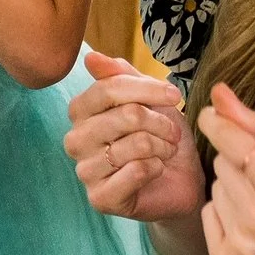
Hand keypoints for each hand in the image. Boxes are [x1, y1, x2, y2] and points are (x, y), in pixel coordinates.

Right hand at [66, 51, 204, 220]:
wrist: (179, 181)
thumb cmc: (160, 136)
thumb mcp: (148, 99)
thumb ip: (121, 76)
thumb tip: (91, 57)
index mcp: (81, 111)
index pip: (109, 88)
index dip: (147, 89)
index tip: (175, 95)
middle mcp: (75, 140)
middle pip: (126, 115)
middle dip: (160, 122)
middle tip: (171, 133)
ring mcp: (85, 171)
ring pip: (136, 144)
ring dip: (162, 146)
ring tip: (166, 151)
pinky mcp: (100, 198)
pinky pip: (136, 172)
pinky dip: (157, 167)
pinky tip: (156, 170)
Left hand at [195, 83, 254, 254]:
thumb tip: (218, 92)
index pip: (233, 141)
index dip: (217, 124)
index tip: (208, 114)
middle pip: (221, 164)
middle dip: (239, 167)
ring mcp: (241, 243)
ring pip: (214, 189)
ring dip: (232, 191)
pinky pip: (208, 215)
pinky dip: (224, 216)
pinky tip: (251, 227)